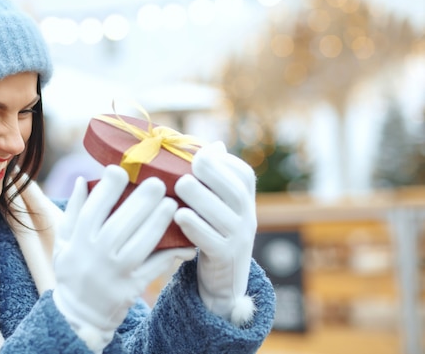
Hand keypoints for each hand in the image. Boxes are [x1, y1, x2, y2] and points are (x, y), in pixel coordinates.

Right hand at [53, 165, 194, 351]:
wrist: (79, 317)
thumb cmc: (73, 272)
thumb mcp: (64, 242)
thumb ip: (73, 211)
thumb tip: (84, 179)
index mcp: (78, 240)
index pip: (92, 209)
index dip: (107, 188)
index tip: (121, 169)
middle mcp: (95, 255)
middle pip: (120, 224)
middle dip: (141, 202)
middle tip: (159, 182)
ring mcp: (114, 273)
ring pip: (139, 245)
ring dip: (158, 223)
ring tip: (173, 204)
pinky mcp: (131, 289)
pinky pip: (154, 268)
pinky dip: (171, 254)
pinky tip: (185, 241)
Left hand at [174, 141, 256, 325]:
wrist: (224, 280)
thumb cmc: (214, 231)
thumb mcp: (219, 205)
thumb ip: (214, 179)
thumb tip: (212, 145)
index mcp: (245, 199)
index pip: (243, 175)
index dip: (223, 162)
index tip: (201, 154)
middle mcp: (247, 217)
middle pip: (235, 191)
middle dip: (213, 174)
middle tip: (191, 165)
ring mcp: (238, 239)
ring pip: (223, 215)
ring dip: (201, 197)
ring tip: (181, 185)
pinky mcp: (224, 258)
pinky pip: (211, 241)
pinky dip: (195, 227)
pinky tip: (179, 215)